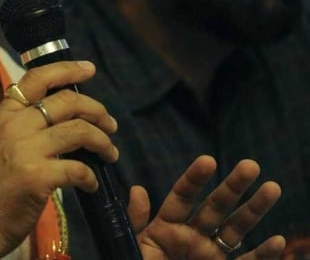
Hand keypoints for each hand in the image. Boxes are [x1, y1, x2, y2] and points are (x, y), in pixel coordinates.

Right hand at [0, 60, 117, 256]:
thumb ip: (23, 124)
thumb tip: (61, 116)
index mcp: (4, 114)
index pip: (36, 79)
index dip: (67, 69)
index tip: (88, 69)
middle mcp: (15, 125)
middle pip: (66, 101)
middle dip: (97, 110)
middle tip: (110, 124)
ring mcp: (26, 149)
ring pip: (78, 130)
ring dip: (102, 142)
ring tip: (110, 153)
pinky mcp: (37, 176)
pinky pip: (78, 168)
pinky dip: (91, 176)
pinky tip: (91, 184)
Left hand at [130, 155, 283, 258]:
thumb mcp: (133, 247)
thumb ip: (136, 222)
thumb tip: (139, 189)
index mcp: (167, 227)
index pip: (182, 196)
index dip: (195, 179)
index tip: (208, 161)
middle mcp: (193, 237)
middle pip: (215, 206)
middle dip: (233, 186)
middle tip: (250, 165)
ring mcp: (210, 255)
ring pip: (236, 228)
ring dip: (254, 209)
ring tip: (272, 187)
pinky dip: (264, 254)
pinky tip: (278, 241)